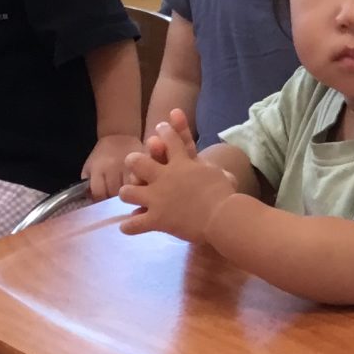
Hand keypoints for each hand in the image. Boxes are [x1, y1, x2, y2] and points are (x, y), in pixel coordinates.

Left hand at [83, 133, 140, 199]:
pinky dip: (139, 187)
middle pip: (114, 193)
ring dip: (129, 195)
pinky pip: (141, 182)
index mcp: (98, 168)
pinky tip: (138, 188)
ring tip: (128, 196)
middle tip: (116, 201)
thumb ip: (88, 184)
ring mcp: (129, 166)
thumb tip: (91, 201)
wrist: (119, 135)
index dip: (100, 200)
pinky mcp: (142, 164)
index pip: (98, 192)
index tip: (103, 203)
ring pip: (129, 189)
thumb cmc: (103, 154)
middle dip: (114, 200)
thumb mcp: (89, 167)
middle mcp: (113, 167)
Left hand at [119, 118, 234, 239]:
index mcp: (182, 163)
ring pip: (128, 192)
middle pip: (137, 162)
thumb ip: (213, 172)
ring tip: (128, 195)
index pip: (171, 139)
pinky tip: (126, 227)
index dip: (165, 131)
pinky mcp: (156, 218)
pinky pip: (134, 223)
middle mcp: (164, 177)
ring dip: (128, 193)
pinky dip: (129, 226)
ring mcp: (156, 198)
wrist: (221, 216)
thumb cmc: (225, 194)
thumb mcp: (221, 175)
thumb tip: (226, 176)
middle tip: (133, 162)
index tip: (161, 127)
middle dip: (133, 161)